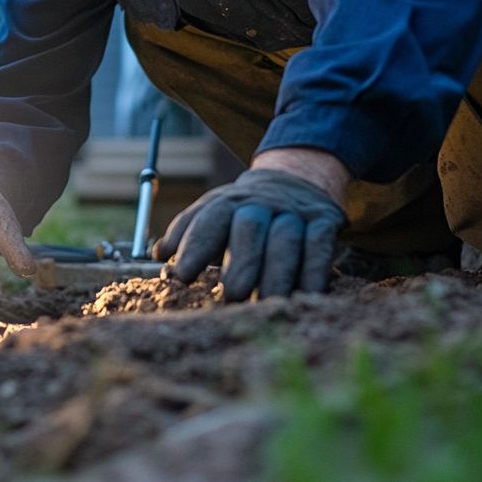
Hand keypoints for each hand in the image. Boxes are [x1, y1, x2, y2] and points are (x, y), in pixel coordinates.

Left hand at [153, 169, 345, 299]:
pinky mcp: (323, 221)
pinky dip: (313, 271)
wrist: (297, 176)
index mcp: (228, 201)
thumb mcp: (215, 212)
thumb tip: (157, 254)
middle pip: (249, 227)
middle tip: (231, 296)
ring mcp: (293, 211)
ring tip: (265, 304)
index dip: (194, 245)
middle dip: (240, 262)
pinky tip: (305, 296)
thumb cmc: (244, 211)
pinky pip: (319, 245)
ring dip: (276, 273)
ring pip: (286, 238)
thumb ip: (187, 233)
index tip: (181, 275)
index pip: (209, 219)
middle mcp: (260, 203)